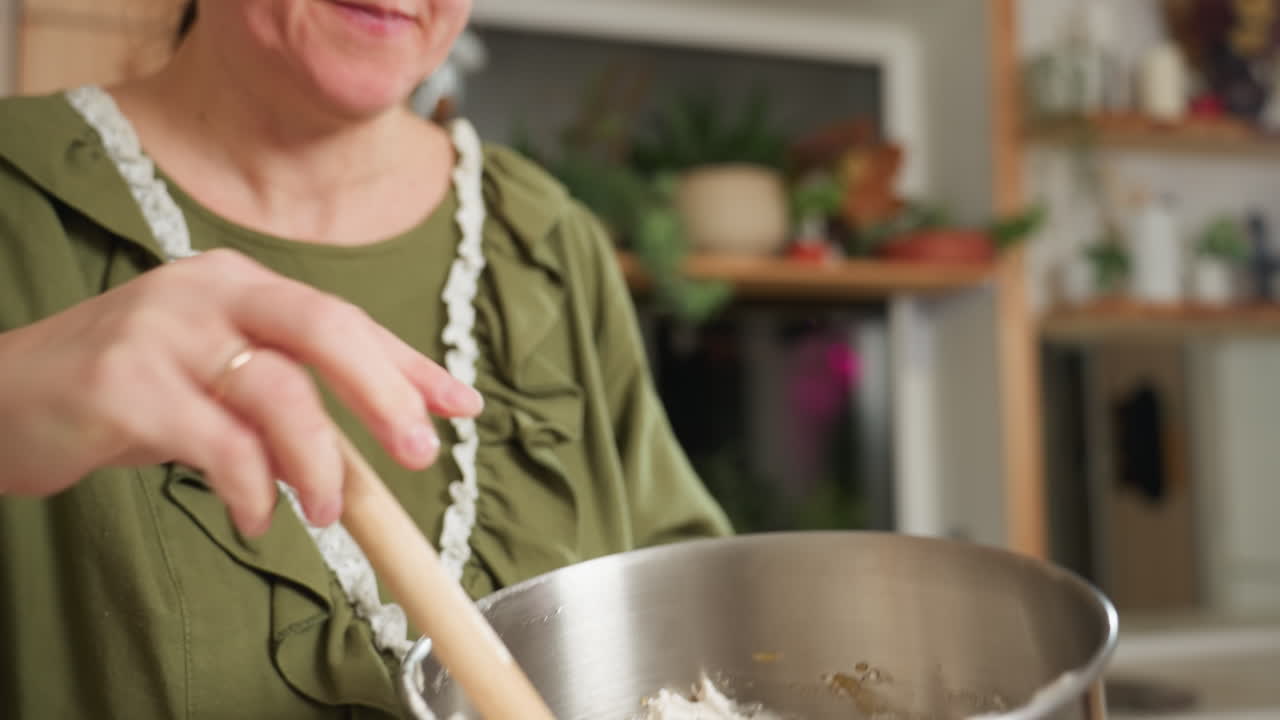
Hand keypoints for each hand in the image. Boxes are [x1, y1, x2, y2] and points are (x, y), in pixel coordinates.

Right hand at [0, 249, 481, 534]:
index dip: (410, 365)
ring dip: (317, 461)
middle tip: (420, 453)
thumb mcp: (219, 376)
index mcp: (242, 284)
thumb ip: (293, 392)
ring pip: (277, 390)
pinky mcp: (122, 385)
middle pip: (325, 328)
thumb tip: (390, 432)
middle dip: (385, 392)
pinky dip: (250, 487)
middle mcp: (208, 292)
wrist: (3, 396)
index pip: (347, 319)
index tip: (462, 406)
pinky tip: (254, 514)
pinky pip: (218, 443)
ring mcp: (163, 332)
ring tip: (324, 511)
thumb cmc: (129, 389)